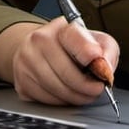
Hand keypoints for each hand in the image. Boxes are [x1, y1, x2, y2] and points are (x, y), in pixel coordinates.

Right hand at [0, 19, 119, 105]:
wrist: (40, 48)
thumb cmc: (73, 46)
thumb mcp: (96, 40)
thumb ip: (107, 51)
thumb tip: (106, 70)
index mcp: (61, 27)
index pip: (74, 39)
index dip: (88, 54)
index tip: (100, 68)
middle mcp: (39, 40)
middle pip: (66, 72)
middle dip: (87, 86)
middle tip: (98, 90)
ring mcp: (26, 61)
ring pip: (56, 88)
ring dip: (76, 97)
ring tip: (86, 94)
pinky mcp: (21, 81)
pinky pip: (45, 99)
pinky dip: (62, 101)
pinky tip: (69, 95)